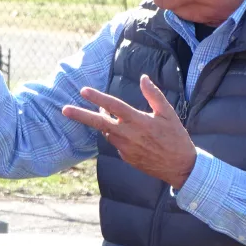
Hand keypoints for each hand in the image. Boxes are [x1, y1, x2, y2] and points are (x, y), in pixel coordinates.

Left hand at [62, 75, 195, 189]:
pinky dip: (117, 134)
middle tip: (64, 109)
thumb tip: (144, 78)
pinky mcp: (125, 157)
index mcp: (138, 121)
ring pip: (107, 132)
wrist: (180, 167)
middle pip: (99, 123)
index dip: (97, 97)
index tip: (83, 91)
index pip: (113, 106)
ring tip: (107, 112)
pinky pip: (116, 142)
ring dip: (104, 122)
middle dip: (80, 115)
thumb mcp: (168, 113)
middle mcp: (128, 135)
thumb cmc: (176, 137)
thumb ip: (154, 94)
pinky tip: (130, 134)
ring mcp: (125, 148)